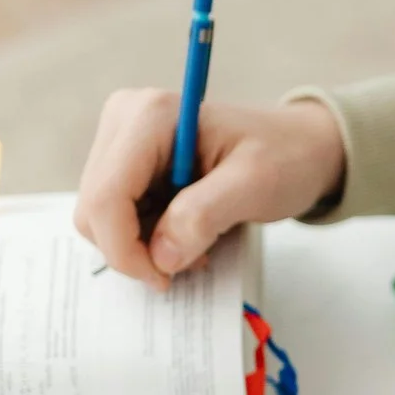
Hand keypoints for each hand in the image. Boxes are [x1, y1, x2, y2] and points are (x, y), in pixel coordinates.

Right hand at [74, 91, 346, 287]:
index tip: (164, 278)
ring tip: (196, 244)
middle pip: (93, 209)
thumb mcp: (255, 186)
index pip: (106, 196)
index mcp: (150, 116)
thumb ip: (204, 216)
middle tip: (189, 262)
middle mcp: (125, 119)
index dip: (125, 249)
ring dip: (142, 245)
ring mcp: (121, 139)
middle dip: (134, 249)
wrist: (301, 146)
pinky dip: (145, 236)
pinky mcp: (127, 161)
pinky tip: (185, 233)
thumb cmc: (286, 157)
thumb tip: (160, 256)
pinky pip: (115, 214)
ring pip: (99, 216)